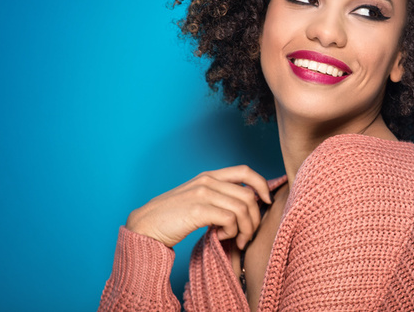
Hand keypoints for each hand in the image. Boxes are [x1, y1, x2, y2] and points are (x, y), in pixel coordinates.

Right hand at [125, 165, 271, 248]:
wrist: (146, 226)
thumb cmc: (172, 217)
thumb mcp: (198, 199)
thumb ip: (218, 197)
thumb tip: (247, 206)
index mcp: (209, 176)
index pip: (246, 171)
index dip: (262, 184)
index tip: (267, 201)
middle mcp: (208, 181)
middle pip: (249, 195)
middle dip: (255, 218)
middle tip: (248, 235)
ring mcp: (203, 193)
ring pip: (242, 208)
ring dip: (246, 229)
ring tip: (237, 240)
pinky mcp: (198, 210)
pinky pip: (229, 219)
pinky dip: (232, 231)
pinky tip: (222, 237)